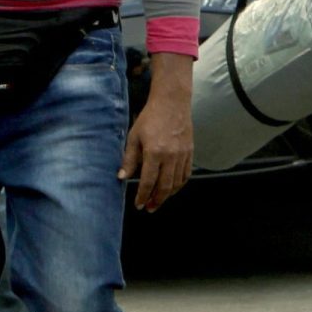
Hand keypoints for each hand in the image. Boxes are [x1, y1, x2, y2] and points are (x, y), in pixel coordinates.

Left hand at [119, 84, 192, 211]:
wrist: (172, 102)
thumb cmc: (150, 118)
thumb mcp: (134, 137)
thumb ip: (129, 159)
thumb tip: (122, 177)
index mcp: (154, 152)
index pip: (148, 182)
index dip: (143, 196)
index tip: (138, 204)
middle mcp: (171, 156)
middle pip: (164, 187)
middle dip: (156, 200)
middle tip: (149, 208)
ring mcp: (182, 155)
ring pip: (176, 183)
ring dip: (167, 195)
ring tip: (158, 200)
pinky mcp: (190, 152)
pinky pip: (186, 175)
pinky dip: (179, 185)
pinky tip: (171, 188)